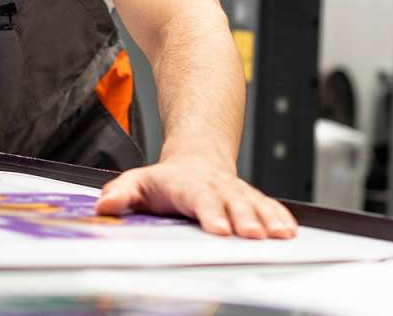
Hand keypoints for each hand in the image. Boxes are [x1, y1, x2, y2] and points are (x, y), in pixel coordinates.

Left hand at [93, 155, 297, 238]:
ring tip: (278, 235)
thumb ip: (121, 193)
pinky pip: (267, 206)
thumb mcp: (138, 181)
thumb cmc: (167, 179)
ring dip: (267, 219)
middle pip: (231, 202)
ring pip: (253, 203)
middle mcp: (215, 187)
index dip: (210, 213)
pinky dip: (279, 217)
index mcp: (187, 185)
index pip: (199, 198)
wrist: (197, 157)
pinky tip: (288, 230)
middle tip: (252, 235)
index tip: (218, 228)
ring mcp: (235, 192)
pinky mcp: (249, 198)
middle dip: (243, 218)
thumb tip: (104, 206)